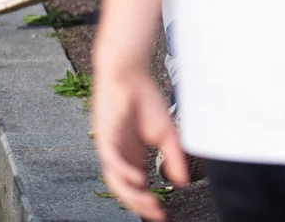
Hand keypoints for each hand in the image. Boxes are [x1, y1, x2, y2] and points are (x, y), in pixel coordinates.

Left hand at [92, 61, 187, 220]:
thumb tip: (180, 180)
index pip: (136, 186)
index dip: (147, 201)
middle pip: (124, 188)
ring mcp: (110, 149)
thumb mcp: (167, 133)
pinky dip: (124, 172)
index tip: (161, 213)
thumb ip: (173, 156)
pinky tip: (137, 178)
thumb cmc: (145, 100)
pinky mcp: (104, 138)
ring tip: (147, 201)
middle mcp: (119, 157)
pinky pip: (111, 161)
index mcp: (132, 157)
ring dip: (131, 193)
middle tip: (155, 213)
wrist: (130, 75)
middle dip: (139, 204)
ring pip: (116, 179)